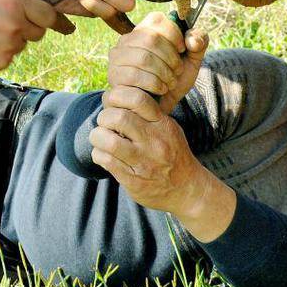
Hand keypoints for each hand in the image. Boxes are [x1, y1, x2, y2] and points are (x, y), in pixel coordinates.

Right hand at [0, 0, 72, 74]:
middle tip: (9, 22)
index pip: (49, 14)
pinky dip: (1, 51)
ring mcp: (10, 48)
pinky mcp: (1, 63)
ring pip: (22, 44)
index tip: (63, 25)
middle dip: (30, 27)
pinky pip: (9, 56)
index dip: (54, 19)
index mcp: (16, 4)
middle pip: (39, 32)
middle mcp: (17, 26)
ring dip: (13, 39)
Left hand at [89, 95, 235, 240]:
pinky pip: (107, 161)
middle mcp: (154, 142)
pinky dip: (98, 154)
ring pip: (109, 141)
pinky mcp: (133, 181)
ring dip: (97, 137)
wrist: (188, 190)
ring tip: (100, 139)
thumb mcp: (169, 129)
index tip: (112, 102)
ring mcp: (144, 163)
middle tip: (104, 123)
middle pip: (119, 118)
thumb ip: (148, 114)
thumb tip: (118, 97)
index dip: (118, 96)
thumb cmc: (172, 154)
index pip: (138, 99)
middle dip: (104, 117)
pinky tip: (102, 154)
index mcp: (162, 125)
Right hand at [104, 11, 207, 113]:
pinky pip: (134, 75)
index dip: (175, 36)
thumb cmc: (173, 80)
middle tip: (177, 71)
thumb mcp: (192, 60)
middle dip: (170, 58)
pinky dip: (154, 84)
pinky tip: (160, 89)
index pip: (157, 20)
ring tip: (170, 82)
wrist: (160, 108)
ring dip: (163, 73)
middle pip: (151, 39)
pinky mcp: (114, 74)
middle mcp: (127, 38)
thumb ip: (199, 43)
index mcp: (145, 29)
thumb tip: (191, 39)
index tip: (182, 50)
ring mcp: (117, 56)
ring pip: (143, 58)